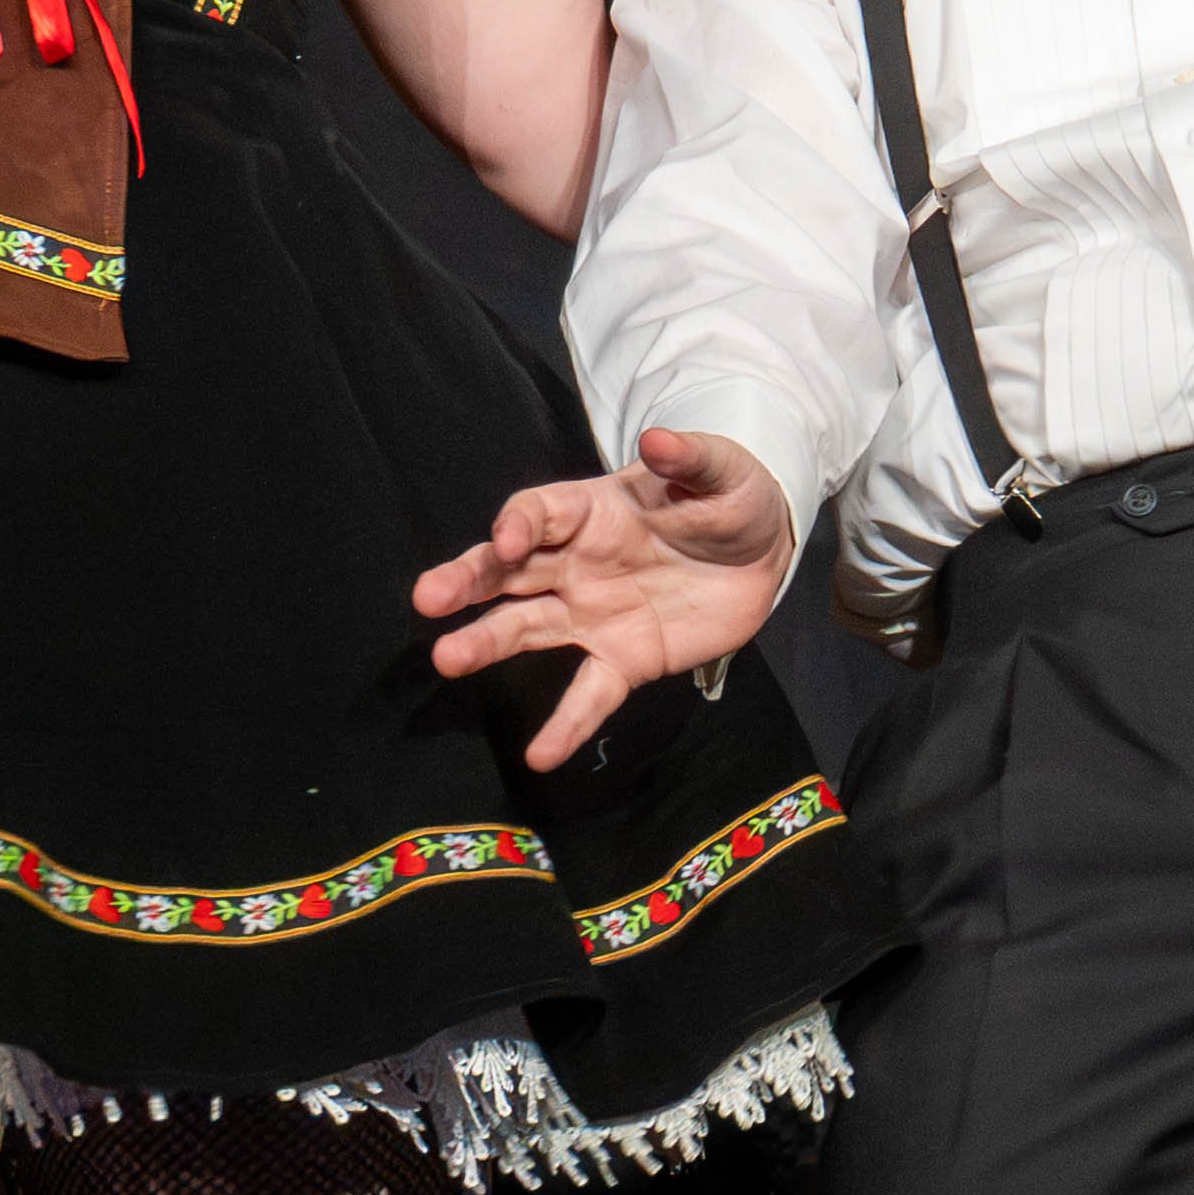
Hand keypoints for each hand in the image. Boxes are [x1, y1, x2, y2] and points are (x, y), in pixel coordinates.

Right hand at [412, 428, 798, 773]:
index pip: (538, 512)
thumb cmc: (731, 498)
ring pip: (527, 628)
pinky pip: (588, 694)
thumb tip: (659, 438)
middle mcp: (576, 562)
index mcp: (592, 510)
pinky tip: (539, 756)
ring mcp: (592, 613)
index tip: (507, 540)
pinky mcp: (623, 659)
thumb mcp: (723, 470)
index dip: (519, 524)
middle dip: (468, 580)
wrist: (765, 553)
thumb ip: (691, 458)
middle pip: (508, 571)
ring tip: (446, 659)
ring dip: (486, 643)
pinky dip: (566, 725)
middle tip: (428, 598)